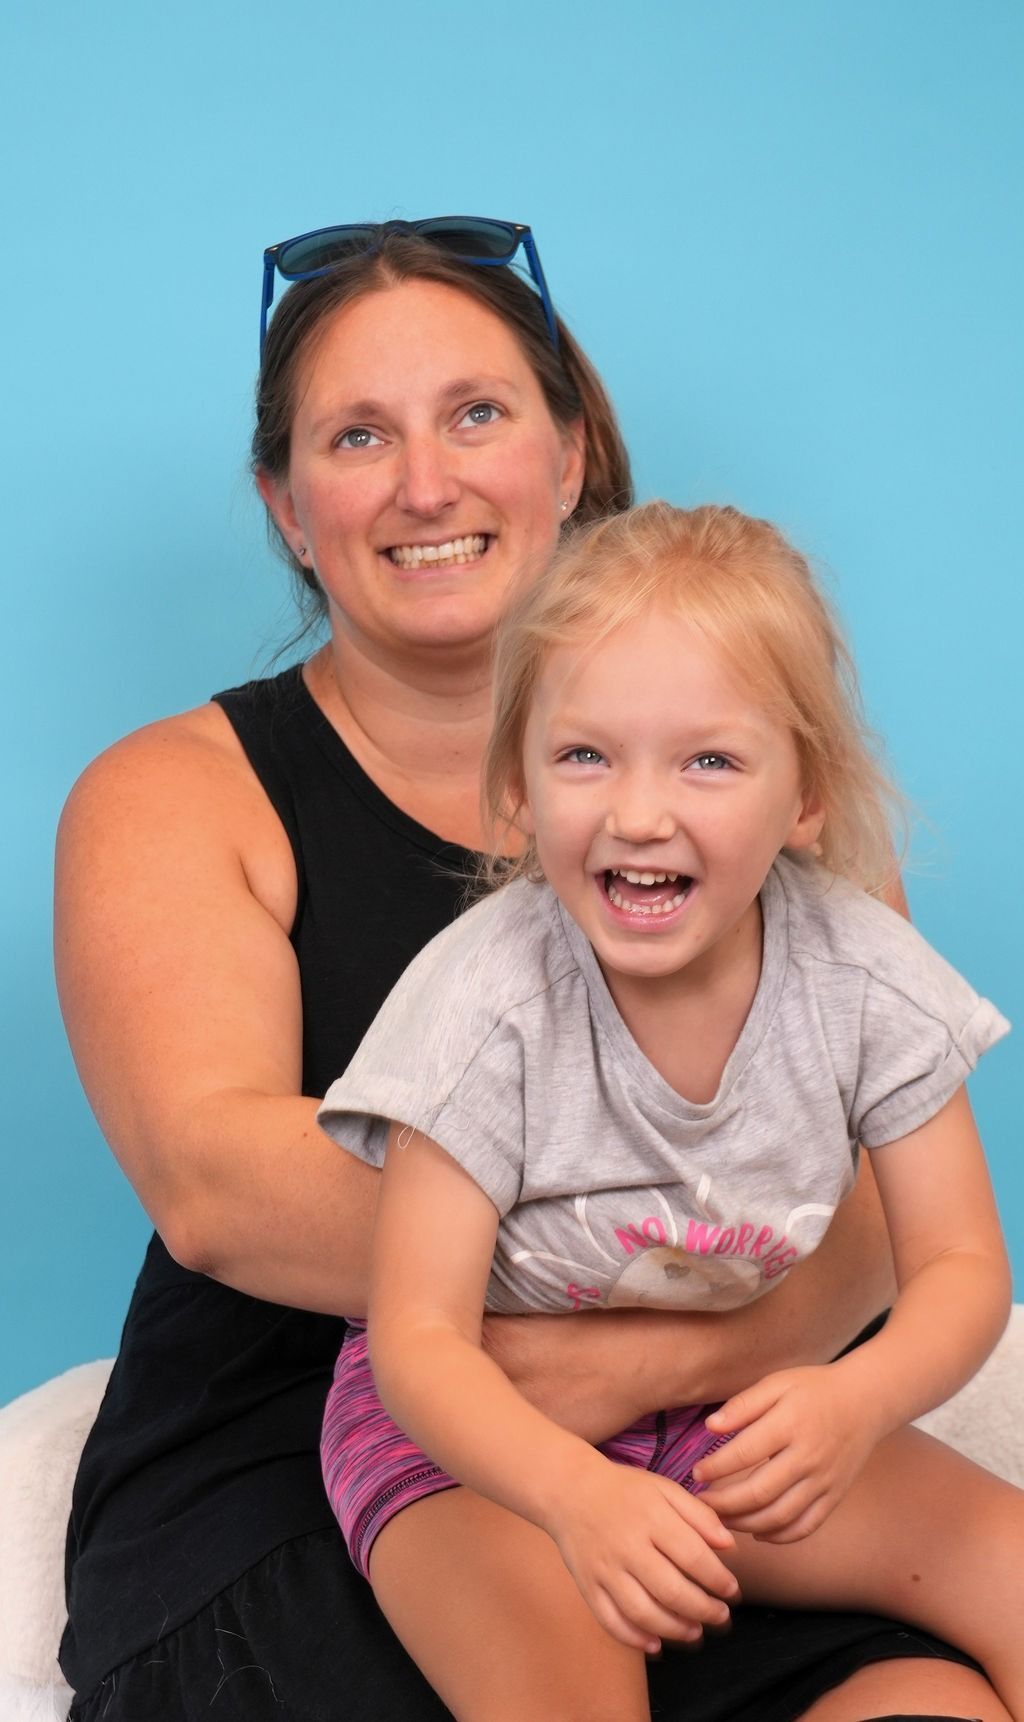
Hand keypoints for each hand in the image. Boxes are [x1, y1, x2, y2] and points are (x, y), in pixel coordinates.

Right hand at [546, 1455, 738, 1652]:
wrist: (569, 1490)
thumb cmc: (624, 1490)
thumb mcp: (664, 1488)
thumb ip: (700, 1514)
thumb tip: (730, 1546)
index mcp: (650, 1517)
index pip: (693, 1556)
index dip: (718, 1579)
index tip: (732, 1590)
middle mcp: (627, 1545)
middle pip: (671, 1590)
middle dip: (703, 1610)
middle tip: (721, 1616)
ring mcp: (605, 1569)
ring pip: (643, 1612)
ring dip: (674, 1629)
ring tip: (695, 1632)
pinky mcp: (588, 1586)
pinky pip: (611, 1621)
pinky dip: (634, 1639)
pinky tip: (656, 1644)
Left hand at [693, 1362, 880, 1541]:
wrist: (865, 1401)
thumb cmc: (814, 1389)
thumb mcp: (778, 1383)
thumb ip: (744, 1404)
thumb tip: (710, 1426)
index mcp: (790, 1424)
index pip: (744, 1453)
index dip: (715, 1468)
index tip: (695, 1474)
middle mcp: (808, 1457)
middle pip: (759, 1492)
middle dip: (723, 1504)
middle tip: (700, 1504)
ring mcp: (823, 1481)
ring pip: (779, 1516)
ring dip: (745, 1524)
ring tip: (721, 1520)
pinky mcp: (834, 1496)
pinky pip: (805, 1526)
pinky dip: (779, 1536)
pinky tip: (757, 1532)